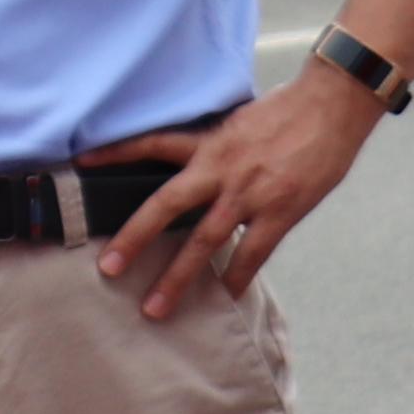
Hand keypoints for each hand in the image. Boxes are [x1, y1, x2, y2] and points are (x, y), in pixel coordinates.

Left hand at [95, 71, 376, 319]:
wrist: (332, 105)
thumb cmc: (290, 110)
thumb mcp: (241, 121)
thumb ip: (218, 146)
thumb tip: (200, 165)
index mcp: (209, 142)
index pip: (151, 144)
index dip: (115, 153)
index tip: (81, 163)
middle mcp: (220, 169)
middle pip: (166, 205)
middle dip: (134, 238)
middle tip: (107, 268)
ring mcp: (249, 193)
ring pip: (203, 242)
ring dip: (177, 278)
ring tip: (155, 308)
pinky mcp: (280, 211)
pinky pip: (251, 254)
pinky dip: (237, 279)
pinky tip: (225, 298)